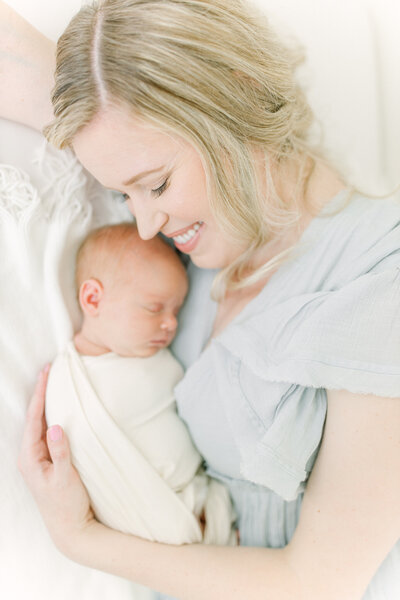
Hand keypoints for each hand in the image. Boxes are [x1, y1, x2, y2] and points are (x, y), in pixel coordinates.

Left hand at [18, 366, 96, 558]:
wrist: (71, 529)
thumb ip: (60, 452)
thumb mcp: (64, 479)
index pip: (34, 418)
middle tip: (49, 370)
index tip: (46, 373)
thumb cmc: (66, 505)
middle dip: (41, 393)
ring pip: (41, 423)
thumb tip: (56, 426)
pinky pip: (48, 432)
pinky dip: (53, 416)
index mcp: (29, 458)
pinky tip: (59, 409)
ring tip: (53, 383)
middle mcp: (30, 456)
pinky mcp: (48, 461)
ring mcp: (39, 458)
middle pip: (34, 417)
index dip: (40, 394)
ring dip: (47, 403)